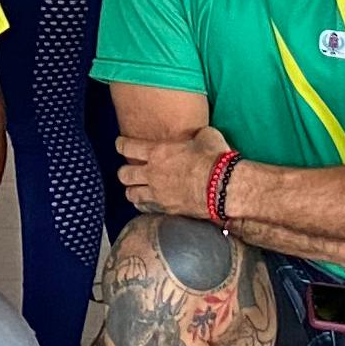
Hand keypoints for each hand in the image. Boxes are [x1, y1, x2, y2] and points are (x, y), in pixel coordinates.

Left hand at [111, 121, 233, 217]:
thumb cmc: (215, 158)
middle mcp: (152, 174)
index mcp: (158, 152)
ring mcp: (158, 194)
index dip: (121, 144)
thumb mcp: (205, 136)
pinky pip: (147, 209)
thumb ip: (194, 136)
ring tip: (135, 189)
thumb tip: (198, 136)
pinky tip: (148, 203)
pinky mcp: (167, 209)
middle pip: (123, 174)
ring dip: (132, 191)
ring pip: (131, 195)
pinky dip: (144, 205)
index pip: (128, 147)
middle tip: (128, 170)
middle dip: (124, 172)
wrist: (224, 187)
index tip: (120, 144)